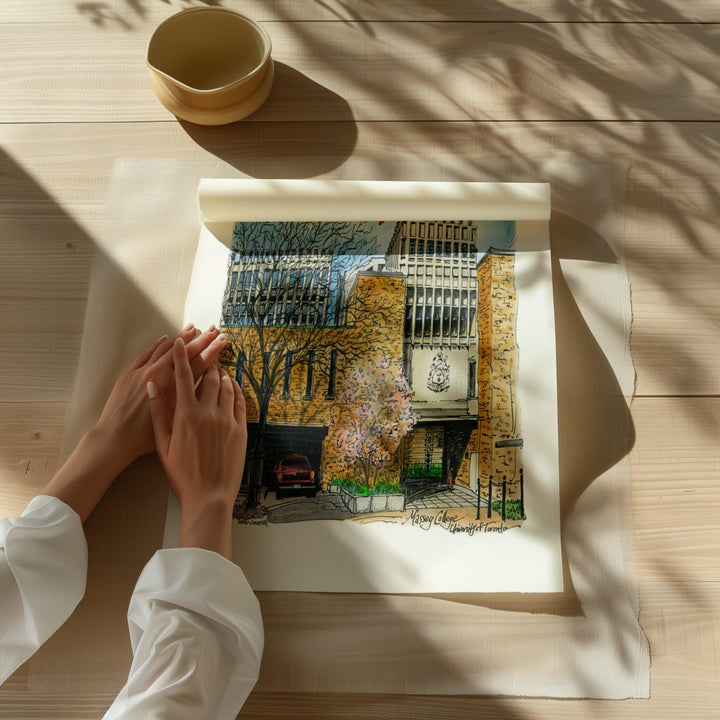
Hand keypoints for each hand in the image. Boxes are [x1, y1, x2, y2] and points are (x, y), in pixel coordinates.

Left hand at [96, 326, 226, 469]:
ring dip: (181, 337)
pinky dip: (158, 344)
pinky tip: (166, 338)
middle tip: (214, 330)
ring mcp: (142, 371)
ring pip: (165, 348)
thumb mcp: (173, 421)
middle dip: (201, 339)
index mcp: (171, 387)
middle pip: (184, 352)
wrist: (114, 438)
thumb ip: (187, 400)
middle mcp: (158, 374)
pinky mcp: (129, 374)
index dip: (211, 351)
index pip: (197, 363)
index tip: (221, 341)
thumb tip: (202, 386)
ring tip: (193, 328)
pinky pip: (146, 353)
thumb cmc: (144, 437)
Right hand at [148, 338, 246, 557]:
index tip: (179, 341)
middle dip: (206, 361)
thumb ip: (158, 413)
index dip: (181, 356)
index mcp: (186, 415)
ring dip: (222, 374)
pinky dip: (235, 390)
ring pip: (227, 387)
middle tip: (205, 352)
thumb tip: (152, 387)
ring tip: (217, 368)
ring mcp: (227, 420)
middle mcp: (209, 412)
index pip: (183, 377)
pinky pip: (239, 402)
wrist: (209, 495)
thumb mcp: (163, 445)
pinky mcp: (240, 429)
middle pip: (210, 377)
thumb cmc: (182, 474)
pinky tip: (232, 386)